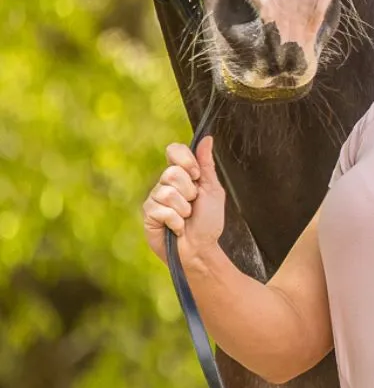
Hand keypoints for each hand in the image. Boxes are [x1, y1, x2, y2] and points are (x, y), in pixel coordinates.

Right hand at [142, 136, 225, 266]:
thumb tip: (207, 138)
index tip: (197, 176)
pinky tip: (177, 228)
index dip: (186, 160)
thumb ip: (207, 165)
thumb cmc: (208, 222)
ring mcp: (155, 198)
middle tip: (193, 205)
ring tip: (185, 218)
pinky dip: (175, 221)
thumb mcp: (212, 190)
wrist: (201, 249)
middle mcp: (165, 183)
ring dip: (183, 209)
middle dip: (189, 192)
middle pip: (172, 173)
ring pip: (167, 192)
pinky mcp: (148, 214)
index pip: (174, 151)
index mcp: (182, 174)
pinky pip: (161, 209)